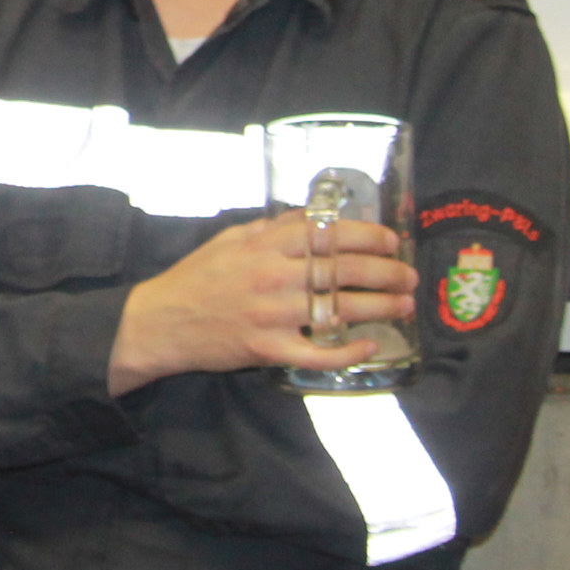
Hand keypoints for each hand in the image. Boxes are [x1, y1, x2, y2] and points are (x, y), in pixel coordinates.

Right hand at [107, 213, 416, 395]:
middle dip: (385, 273)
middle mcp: (272, 275)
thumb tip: (311, 217)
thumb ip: (271, 228)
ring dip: (378, 308)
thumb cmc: (196, 278)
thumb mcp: (230, 239)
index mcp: (264, 245)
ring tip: (403, 307)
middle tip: (409, 277)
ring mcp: (271, 313)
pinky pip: (315, 352)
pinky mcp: (266, 348)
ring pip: (337, 309)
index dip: (367, 236)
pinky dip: (345, 352)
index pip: (328, 234)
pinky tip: (368, 346)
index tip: (392, 241)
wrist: (160, 321)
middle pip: (342, 271)